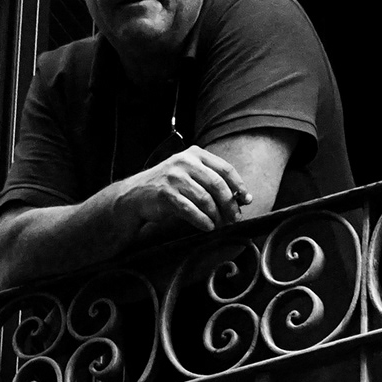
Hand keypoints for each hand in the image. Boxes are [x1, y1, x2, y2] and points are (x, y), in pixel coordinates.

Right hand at [113, 145, 254, 232]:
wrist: (136, 194)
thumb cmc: (168, 185)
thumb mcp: (189, 174)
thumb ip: (212, 180)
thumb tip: (241, 198)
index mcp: (195, 154)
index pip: (225, 169)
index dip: (239, 186)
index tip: (246, 200)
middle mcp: (185, 162)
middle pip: (218, 185)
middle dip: (229, 204)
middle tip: (234, 217)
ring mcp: (175, 177)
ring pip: (206, 199)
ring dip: (216, 216)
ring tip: (219, 224)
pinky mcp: (166, 194)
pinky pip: (190, 210)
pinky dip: (202, 221)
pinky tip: (207, 227)